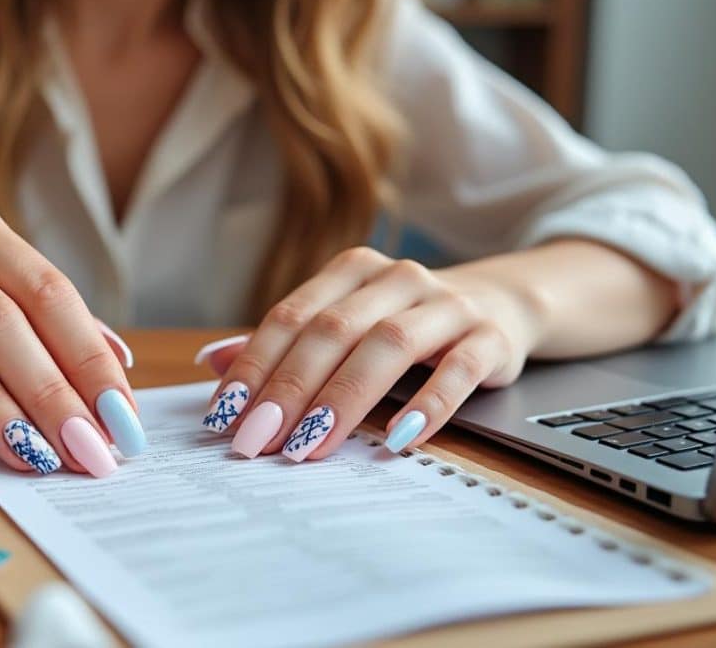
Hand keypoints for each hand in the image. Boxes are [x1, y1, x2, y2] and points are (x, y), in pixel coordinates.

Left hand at [198, 247, 540, 459]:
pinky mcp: (490, 337)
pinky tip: (398, 440)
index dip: (254, 366)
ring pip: (388, 345)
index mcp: (351, 271)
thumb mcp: (344, 321)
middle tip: (259, 440)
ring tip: (312, 445)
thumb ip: (285, 342)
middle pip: (333, 332)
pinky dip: (428, 406)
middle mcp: (396, 278)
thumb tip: (212, 362)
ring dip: (344, 399)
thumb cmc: (404, 321)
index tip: (224, 414)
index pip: (291, 317)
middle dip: (290, 389)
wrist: (502, 304)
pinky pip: (458, 370)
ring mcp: (446, 305)